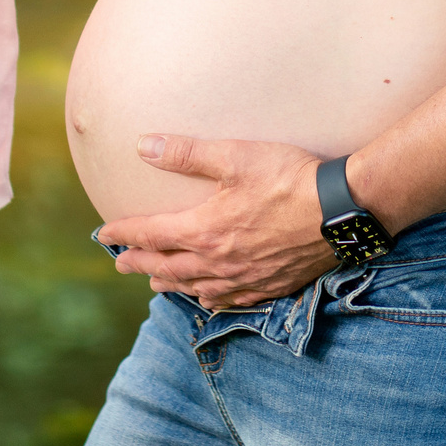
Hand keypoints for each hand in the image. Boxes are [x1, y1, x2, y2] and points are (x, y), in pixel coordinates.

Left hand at [95, 138, 336, 308]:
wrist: (341, 211)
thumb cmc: (288, 177)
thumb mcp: (235, 156)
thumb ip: (186, 153)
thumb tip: (143, 146)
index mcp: (205, 230)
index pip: (151, 235)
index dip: (124, 234)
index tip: (103, 234)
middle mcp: (219, 262)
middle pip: (168, 267)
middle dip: (139, 263)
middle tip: (120, 264)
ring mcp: (245, 278)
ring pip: (196, 287)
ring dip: (170, 283)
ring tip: (154, 281)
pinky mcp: (270, 285)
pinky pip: (230, 299)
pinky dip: (209, 298)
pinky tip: (207, 297)